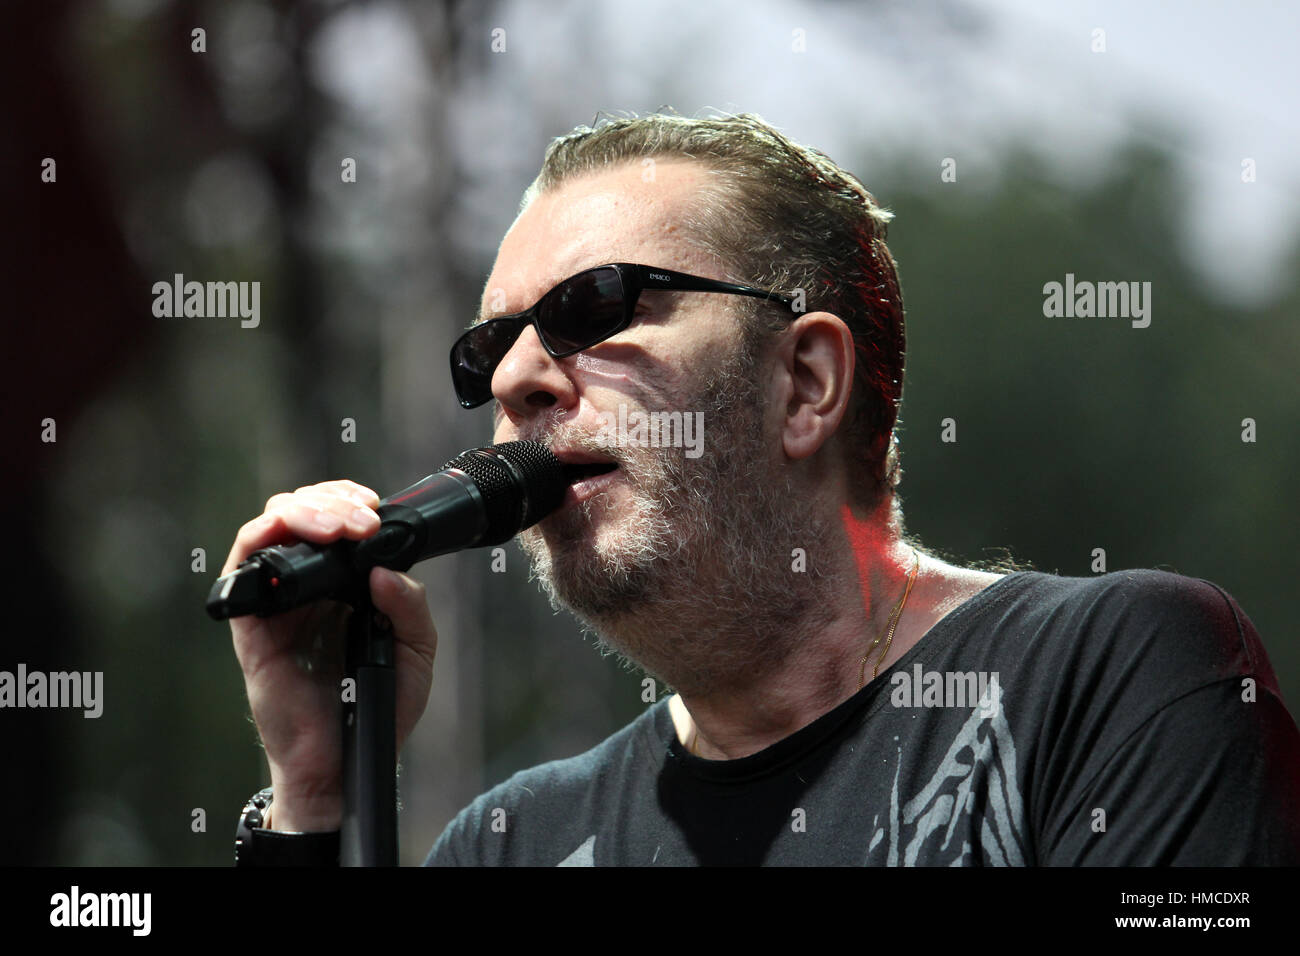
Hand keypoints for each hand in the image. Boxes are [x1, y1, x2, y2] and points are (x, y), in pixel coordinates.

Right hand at [223, 480, 437, 831]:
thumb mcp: (415, 649)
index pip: (334, 521)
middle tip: (362, 520)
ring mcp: (275, 603)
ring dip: (303, 513)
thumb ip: (410, 604)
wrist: (348, 758)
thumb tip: (384, 569)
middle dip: (331, 501)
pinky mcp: (251, 625)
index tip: (374, 509)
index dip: (348, 502)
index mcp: (342, 586)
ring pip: (269, 528)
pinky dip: (263, 539)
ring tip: (340, 526)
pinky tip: (295, 537)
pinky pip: (242, 569)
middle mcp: (306, 587)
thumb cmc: (377, 706)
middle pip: (300, 514)